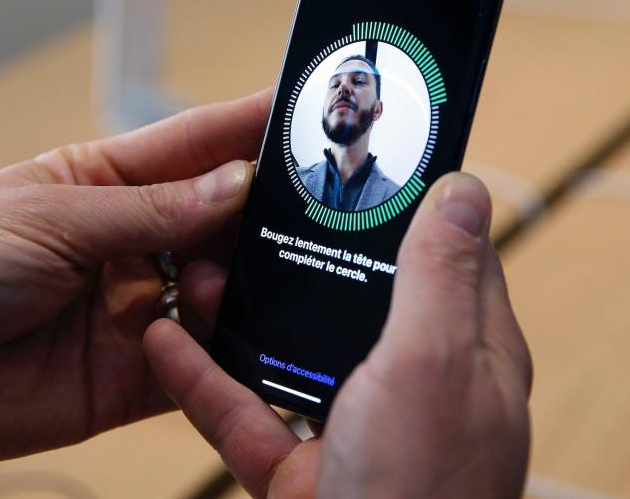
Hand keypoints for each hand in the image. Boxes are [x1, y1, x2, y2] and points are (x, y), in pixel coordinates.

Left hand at [0, 90, 270, 471]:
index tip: (305, 110)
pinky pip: (200, 362)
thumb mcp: (51, 218)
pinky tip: (235, 339)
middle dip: (263, 214)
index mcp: (104, 183)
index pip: (194, 147)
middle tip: (309, 208)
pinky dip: (225, 353)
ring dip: (244, 284)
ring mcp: (136, 308)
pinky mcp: (134, 374)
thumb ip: (151, 210)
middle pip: (221, 220)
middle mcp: (130, 244)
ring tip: (242, 279)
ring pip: (223, 291)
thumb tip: (237, 184)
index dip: (250, 129)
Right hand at [144, 173, 531, 498]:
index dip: (409, 204)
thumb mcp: (435, 366)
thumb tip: (461, 189)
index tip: (364, 162)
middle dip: (303, 252)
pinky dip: (200, 378)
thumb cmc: (424, 494)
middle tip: (253, 204)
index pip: (445, 256)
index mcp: (465, 355)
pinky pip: (242, 411)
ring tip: (196, 263)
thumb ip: (441, 277)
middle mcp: (411, 388)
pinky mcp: (298, 470)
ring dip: (239, 309)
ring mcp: (351, 429)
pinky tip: (164, 341)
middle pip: (353, 296)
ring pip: (287, 349)